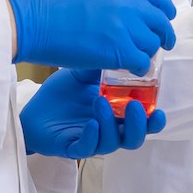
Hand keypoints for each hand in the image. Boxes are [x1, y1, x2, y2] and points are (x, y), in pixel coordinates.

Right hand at [4, 0, 175, 71]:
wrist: (32, 18)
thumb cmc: (49, 4)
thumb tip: (118, 12)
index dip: (164, 10)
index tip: (166, 18)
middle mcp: (129, 4)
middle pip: (160, 22)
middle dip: (163, 35)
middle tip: (163, 45)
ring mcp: (125, 27)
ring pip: (152, 44)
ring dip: (147, 53)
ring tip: (137, 59)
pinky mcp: (118, 50)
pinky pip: (141, 63)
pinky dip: (139, 69)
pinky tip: (130, 71)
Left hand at [20, 68, 166, 158]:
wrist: (33, 109)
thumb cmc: (64, 93)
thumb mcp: (86, 73)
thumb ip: (106, 62)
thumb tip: (125, 44)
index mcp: (117, 113)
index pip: (143, 120)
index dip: (154, 119)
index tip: (159, 110)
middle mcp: (109, 128)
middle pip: (134, 138)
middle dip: (140, 126)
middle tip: (135, 107)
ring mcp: (92, 139)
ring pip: (113, 143)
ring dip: (111, 124)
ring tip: (101, 102)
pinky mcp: (73, 147)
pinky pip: (87, 148)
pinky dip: (92, 136)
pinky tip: (91, 123)